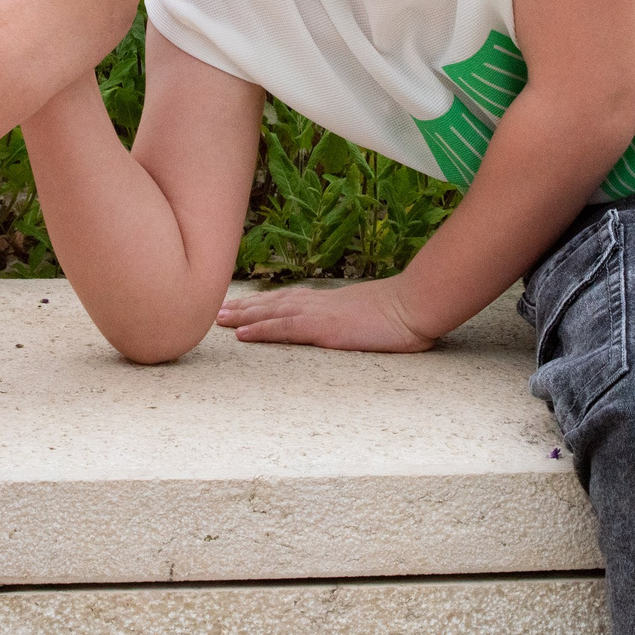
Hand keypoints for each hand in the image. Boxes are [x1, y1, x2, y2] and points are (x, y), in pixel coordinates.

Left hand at [213, 278, 434, 352]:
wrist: (416, 305)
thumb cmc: (404, 313)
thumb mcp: (374, 317)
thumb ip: (358, 321)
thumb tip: (357, 327)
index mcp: (329, 302)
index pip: (288, 300)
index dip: (262, 303)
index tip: (242, 305)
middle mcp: (318, 303)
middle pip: (272, 302)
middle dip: (244, 307)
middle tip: (218, 311)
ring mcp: (319, 314)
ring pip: (271, 313)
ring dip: (243, 316)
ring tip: (219, 319)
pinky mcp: (323, 328)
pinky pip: (284, 329)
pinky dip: (261, 330)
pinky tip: (242, 335)